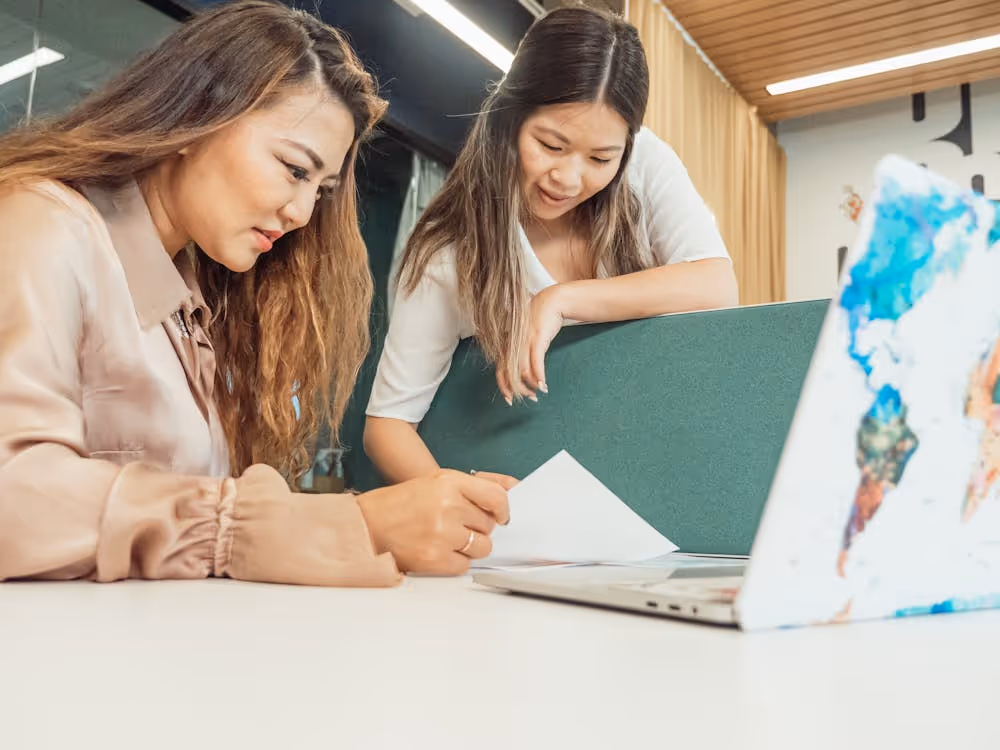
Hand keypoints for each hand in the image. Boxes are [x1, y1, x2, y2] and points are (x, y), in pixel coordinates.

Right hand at [357, 470, 509, 574]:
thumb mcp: (435, 482)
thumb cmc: (399, 504)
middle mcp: (448, 506)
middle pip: (489, 524)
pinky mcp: (435, 558)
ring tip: (448, 538)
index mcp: (448, 482)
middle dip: (478, 526)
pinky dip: (456, 561)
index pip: (496, 496)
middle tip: (456, 524)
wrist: (365, 525)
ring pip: (482, 546)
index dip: (503, 509)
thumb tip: (511, 491)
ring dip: (471, 546)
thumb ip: (471, 487)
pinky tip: (439, 550)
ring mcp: (442, 533)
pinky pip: (466, 565)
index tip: (502, 516)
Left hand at [496, 285, 563, 403]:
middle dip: (519, 390)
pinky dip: (539, 376)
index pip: (500, 370)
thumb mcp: (526, 338)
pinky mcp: (537, 337)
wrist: (550, 302)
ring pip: (522, 370)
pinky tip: (543, 385)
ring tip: (539, 392)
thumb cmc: (538, 321)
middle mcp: (512, 344)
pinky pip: (536, 361)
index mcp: (508, 344)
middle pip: (510, 373)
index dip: (503, 386)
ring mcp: (523, 341)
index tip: (509, 399)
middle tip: (529, 399)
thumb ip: (522, 353)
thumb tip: (524, 373)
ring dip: (531, 385)